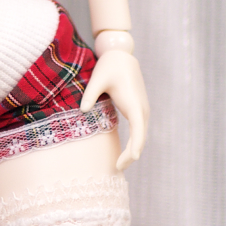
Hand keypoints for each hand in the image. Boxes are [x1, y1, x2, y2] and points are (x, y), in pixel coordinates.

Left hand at [80, 50, 148, 169]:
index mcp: (133, 104)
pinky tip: (125, 153)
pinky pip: (139, 131)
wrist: (122, 57)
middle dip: (131, 154)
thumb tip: (82, 110)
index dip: (135, 145)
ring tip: (120, 165)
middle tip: (117, 168)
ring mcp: (142, 110)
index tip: (132, 159)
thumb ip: (90, 94)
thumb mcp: (97, 79)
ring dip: (133, 150)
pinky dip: (134, 143)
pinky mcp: (138, 110)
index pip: (138, 129)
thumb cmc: (109, 67)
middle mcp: (142, 109)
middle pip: (141, 137)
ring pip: (141, 136)